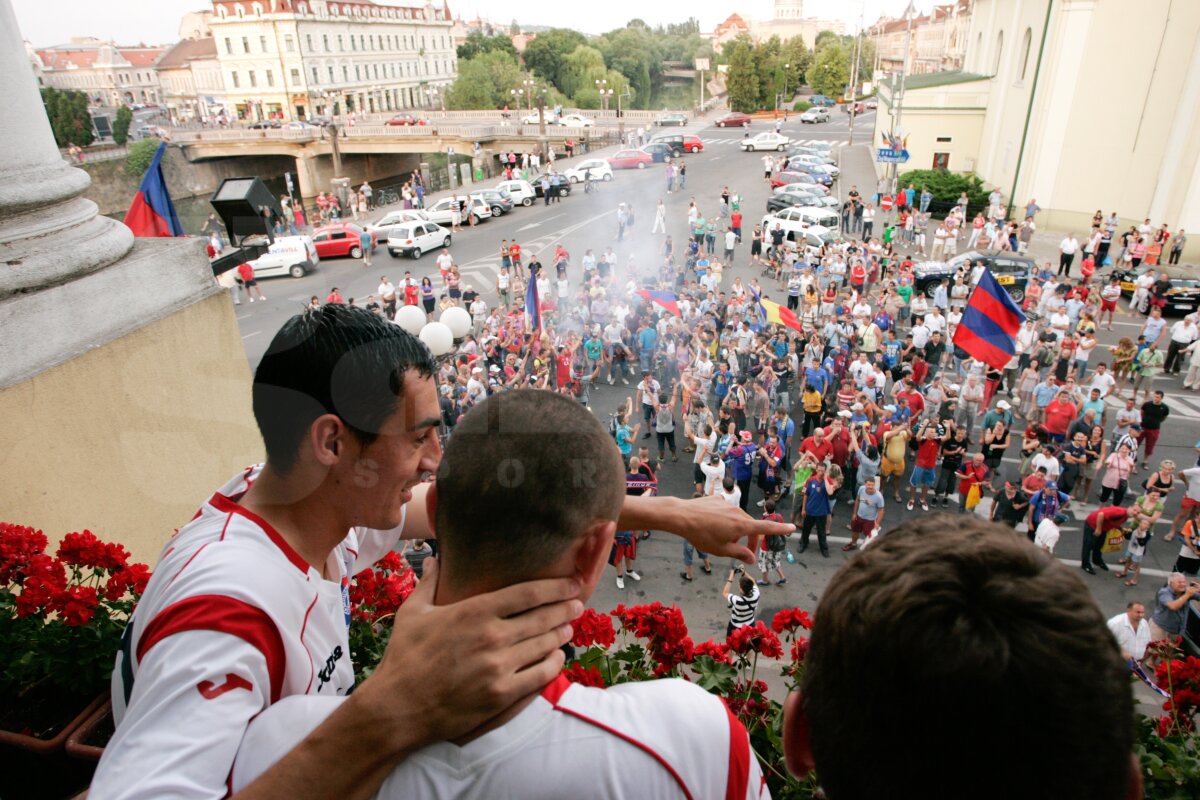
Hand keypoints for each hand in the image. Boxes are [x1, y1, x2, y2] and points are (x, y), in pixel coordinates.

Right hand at [352, 559, 580, 745]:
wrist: (398, 708)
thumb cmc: (404, 657)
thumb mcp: (413, 613)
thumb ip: (430, 582)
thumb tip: (435, 558)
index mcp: (474, 611)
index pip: (527, 593)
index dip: (555, 587)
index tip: (571, 583)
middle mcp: (492, 636)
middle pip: (543, 617)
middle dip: (565, 608)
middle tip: (577, 603)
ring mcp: (499, 667)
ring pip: (545, 645)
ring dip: (561, 634)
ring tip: (568, 627)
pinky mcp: (502, 694)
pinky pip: (540, 675)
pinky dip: (554, 663)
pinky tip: (556, 657)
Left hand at [625, 494, 789, 563]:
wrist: (681, 516)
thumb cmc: (701, 535)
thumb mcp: (722, 550)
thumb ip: (740, 554)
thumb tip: (752, 558)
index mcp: (742, 525)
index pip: (766, 528)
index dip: (780, 529)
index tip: (792, 528)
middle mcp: (738, 511)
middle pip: (751, 527)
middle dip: (750, 540)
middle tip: (743, 554)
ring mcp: (727, 504)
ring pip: (738, 519)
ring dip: (736, 530)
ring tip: (719, 539)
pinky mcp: (717, 499)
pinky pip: (726, 512)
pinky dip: (724, 520)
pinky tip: (711, 526)